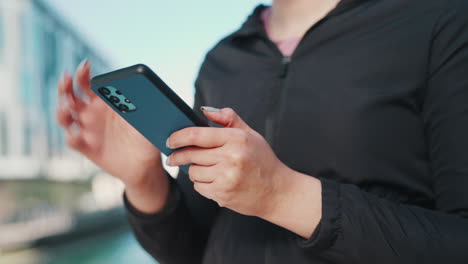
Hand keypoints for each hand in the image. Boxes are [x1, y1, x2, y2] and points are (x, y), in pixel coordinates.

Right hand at [56, 60, 167, 212]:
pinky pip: (74, 141)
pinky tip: (76, 136)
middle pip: (70, 96)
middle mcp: (92, 114)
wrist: (145, 165)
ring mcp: (87, 130)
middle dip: (65, 86)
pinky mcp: (87, 148)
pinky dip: (72, 138)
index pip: (88, 83)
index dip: (83, 73)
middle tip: (66, 78)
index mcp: (105, 101)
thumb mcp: (148, 118)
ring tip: (66, 108)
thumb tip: (150, 90)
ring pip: (65, 117)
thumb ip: (145, 104)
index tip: (85, 65)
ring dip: (62, 111)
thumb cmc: (146, 136)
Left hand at [166, 107, 291, 217]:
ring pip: (193, 172)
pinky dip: (202, 184)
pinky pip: (200, 187)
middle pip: (191, 155)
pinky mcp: (224, 195)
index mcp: (237, 139)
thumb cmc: (262, 160)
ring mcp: (227, 178)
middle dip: (178, 156)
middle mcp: (231, 158)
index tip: (169, 140)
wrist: (277, 191)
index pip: (197, 135)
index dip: (178, 137)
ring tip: (207, 169)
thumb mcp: (250, 134)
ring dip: (194, 170)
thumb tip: (203, 110)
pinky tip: (215, 181)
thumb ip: (228, 119)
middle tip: (172, 158)